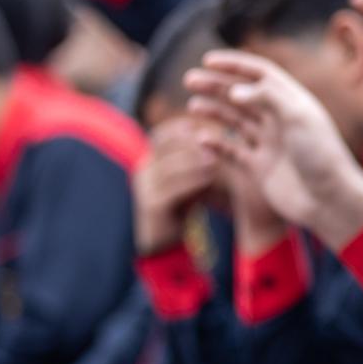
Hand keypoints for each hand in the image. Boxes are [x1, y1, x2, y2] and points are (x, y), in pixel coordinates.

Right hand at [134, 118, 218, 254]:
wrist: (164, 240)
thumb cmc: (181, 204)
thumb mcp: (188, 177)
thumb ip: (196, 157)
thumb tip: (220, 132)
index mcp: (148, 160)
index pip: (163, 134)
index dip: (185, 126)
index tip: (211, 123)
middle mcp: (142, 170)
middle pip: (166, 147)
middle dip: (192, 141)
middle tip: (218, 137)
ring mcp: (144, 188)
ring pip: (170, 167)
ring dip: (194, 160)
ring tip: (217, 157)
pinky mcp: (151, 205)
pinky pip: (172, 189)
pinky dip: (192, 181)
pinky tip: (211, 178)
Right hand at [185, 51, 362, 248]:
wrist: (329, 201)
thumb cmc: (321, 156)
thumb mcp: (298, 118)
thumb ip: (267, 98)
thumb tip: (234, 90)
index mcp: (293, 103)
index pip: (261, 74)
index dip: (235, 65)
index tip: (208, 60)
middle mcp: (280, 120)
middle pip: (244, 96)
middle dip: (217, 85)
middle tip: (190, 79)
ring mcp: (270, 144)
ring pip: (236, 121)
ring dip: (214, 110)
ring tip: (193, 105)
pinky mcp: (261, 168)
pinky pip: (233, 152)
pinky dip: (216, 144)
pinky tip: (201, 138)